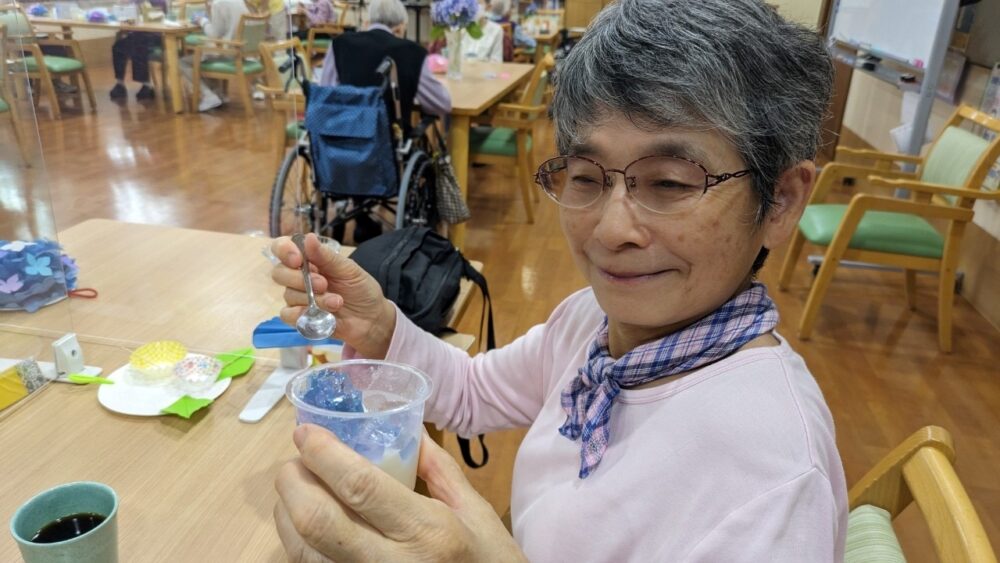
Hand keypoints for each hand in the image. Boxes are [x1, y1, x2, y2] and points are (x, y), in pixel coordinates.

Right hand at [270, 234, 395, 358]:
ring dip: (313, 298)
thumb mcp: (349, 270)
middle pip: (279, 273)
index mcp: (310, 260)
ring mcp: (299, 298)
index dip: (284, 250)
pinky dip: (301, 314)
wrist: (372, 319)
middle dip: (298, 278)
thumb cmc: (362, 290)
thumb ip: (327, 257)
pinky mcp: (301, 318)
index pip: (283, 248)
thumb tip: (308, 237)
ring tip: (337, 302)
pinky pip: (287, 314)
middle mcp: (300, 277)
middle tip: (323, 284)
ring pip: (288, 295)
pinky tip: (320, 314)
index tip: (297, 259)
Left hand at [275, 424, 526, 562]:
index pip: (360, 486)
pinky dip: (299, 543)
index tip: (306, 432)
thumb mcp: (475, 512)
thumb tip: (406, 428)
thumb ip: (438, 468)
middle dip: (292, 483)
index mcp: (427, 531)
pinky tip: (304, 524)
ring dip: (286, 513)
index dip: (324, 455)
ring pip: (303, 551)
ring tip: (296, 489)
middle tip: (295, 461)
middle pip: (317, 521)